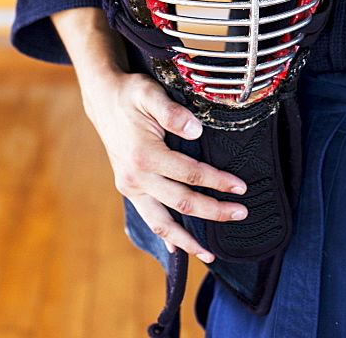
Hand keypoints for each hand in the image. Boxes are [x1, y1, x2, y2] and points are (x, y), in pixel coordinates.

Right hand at [51, 7, 247, 260]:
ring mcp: (130, 187)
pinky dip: (164, 235)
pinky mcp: (129, 189)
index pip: (189, 174)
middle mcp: (136, 177)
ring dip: (188, 240)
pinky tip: (177, 248)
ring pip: (162, 222)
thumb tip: (196, 130)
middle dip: (214, 212)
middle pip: (181, 203)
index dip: (217, 182)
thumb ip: (172, 111)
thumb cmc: (131, 94)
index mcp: (144, 154)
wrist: (103, 100)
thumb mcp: (149, 93)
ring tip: (211, 253)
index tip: (240, 187)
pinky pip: (148, 218)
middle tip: (241, 213)